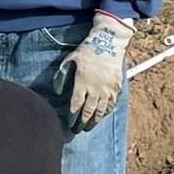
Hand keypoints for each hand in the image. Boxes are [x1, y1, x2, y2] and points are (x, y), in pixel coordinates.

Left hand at [53, 13, 132, 130]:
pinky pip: (111, 104)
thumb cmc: (86, 52)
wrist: (108, 43)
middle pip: (88, 111)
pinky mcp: (116, 87)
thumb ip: (61, 77)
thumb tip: (56, 92)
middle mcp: (96, 88)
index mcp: (82, 82)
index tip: (69, 124)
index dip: (72, 116)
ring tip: (88, 128)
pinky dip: (106, 112)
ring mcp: (108, 89)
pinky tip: (101, 117)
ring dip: (94, 121)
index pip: (76, 104)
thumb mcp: (69, 60)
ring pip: (101, 110)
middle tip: (77, 130)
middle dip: (82, 122)